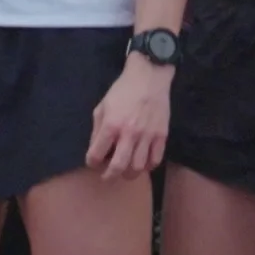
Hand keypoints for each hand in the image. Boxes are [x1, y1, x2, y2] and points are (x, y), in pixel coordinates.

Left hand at [85, 56, 170, 177]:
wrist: (149, 77)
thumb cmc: (123, 90)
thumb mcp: (103, 106)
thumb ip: (97, 129)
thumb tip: (96, 148)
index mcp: (111, 125)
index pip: (97, 155)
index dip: (92, 162)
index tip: (94, 162)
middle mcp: (129, 134)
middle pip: (119, 167)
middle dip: (110, 176)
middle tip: (108, 176)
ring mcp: (147, 136)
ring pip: (138, 167)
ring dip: (129, 173)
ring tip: (126, 170)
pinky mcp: (162, 135)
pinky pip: (156, 160)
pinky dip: (148, 166)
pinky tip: (143, 162)